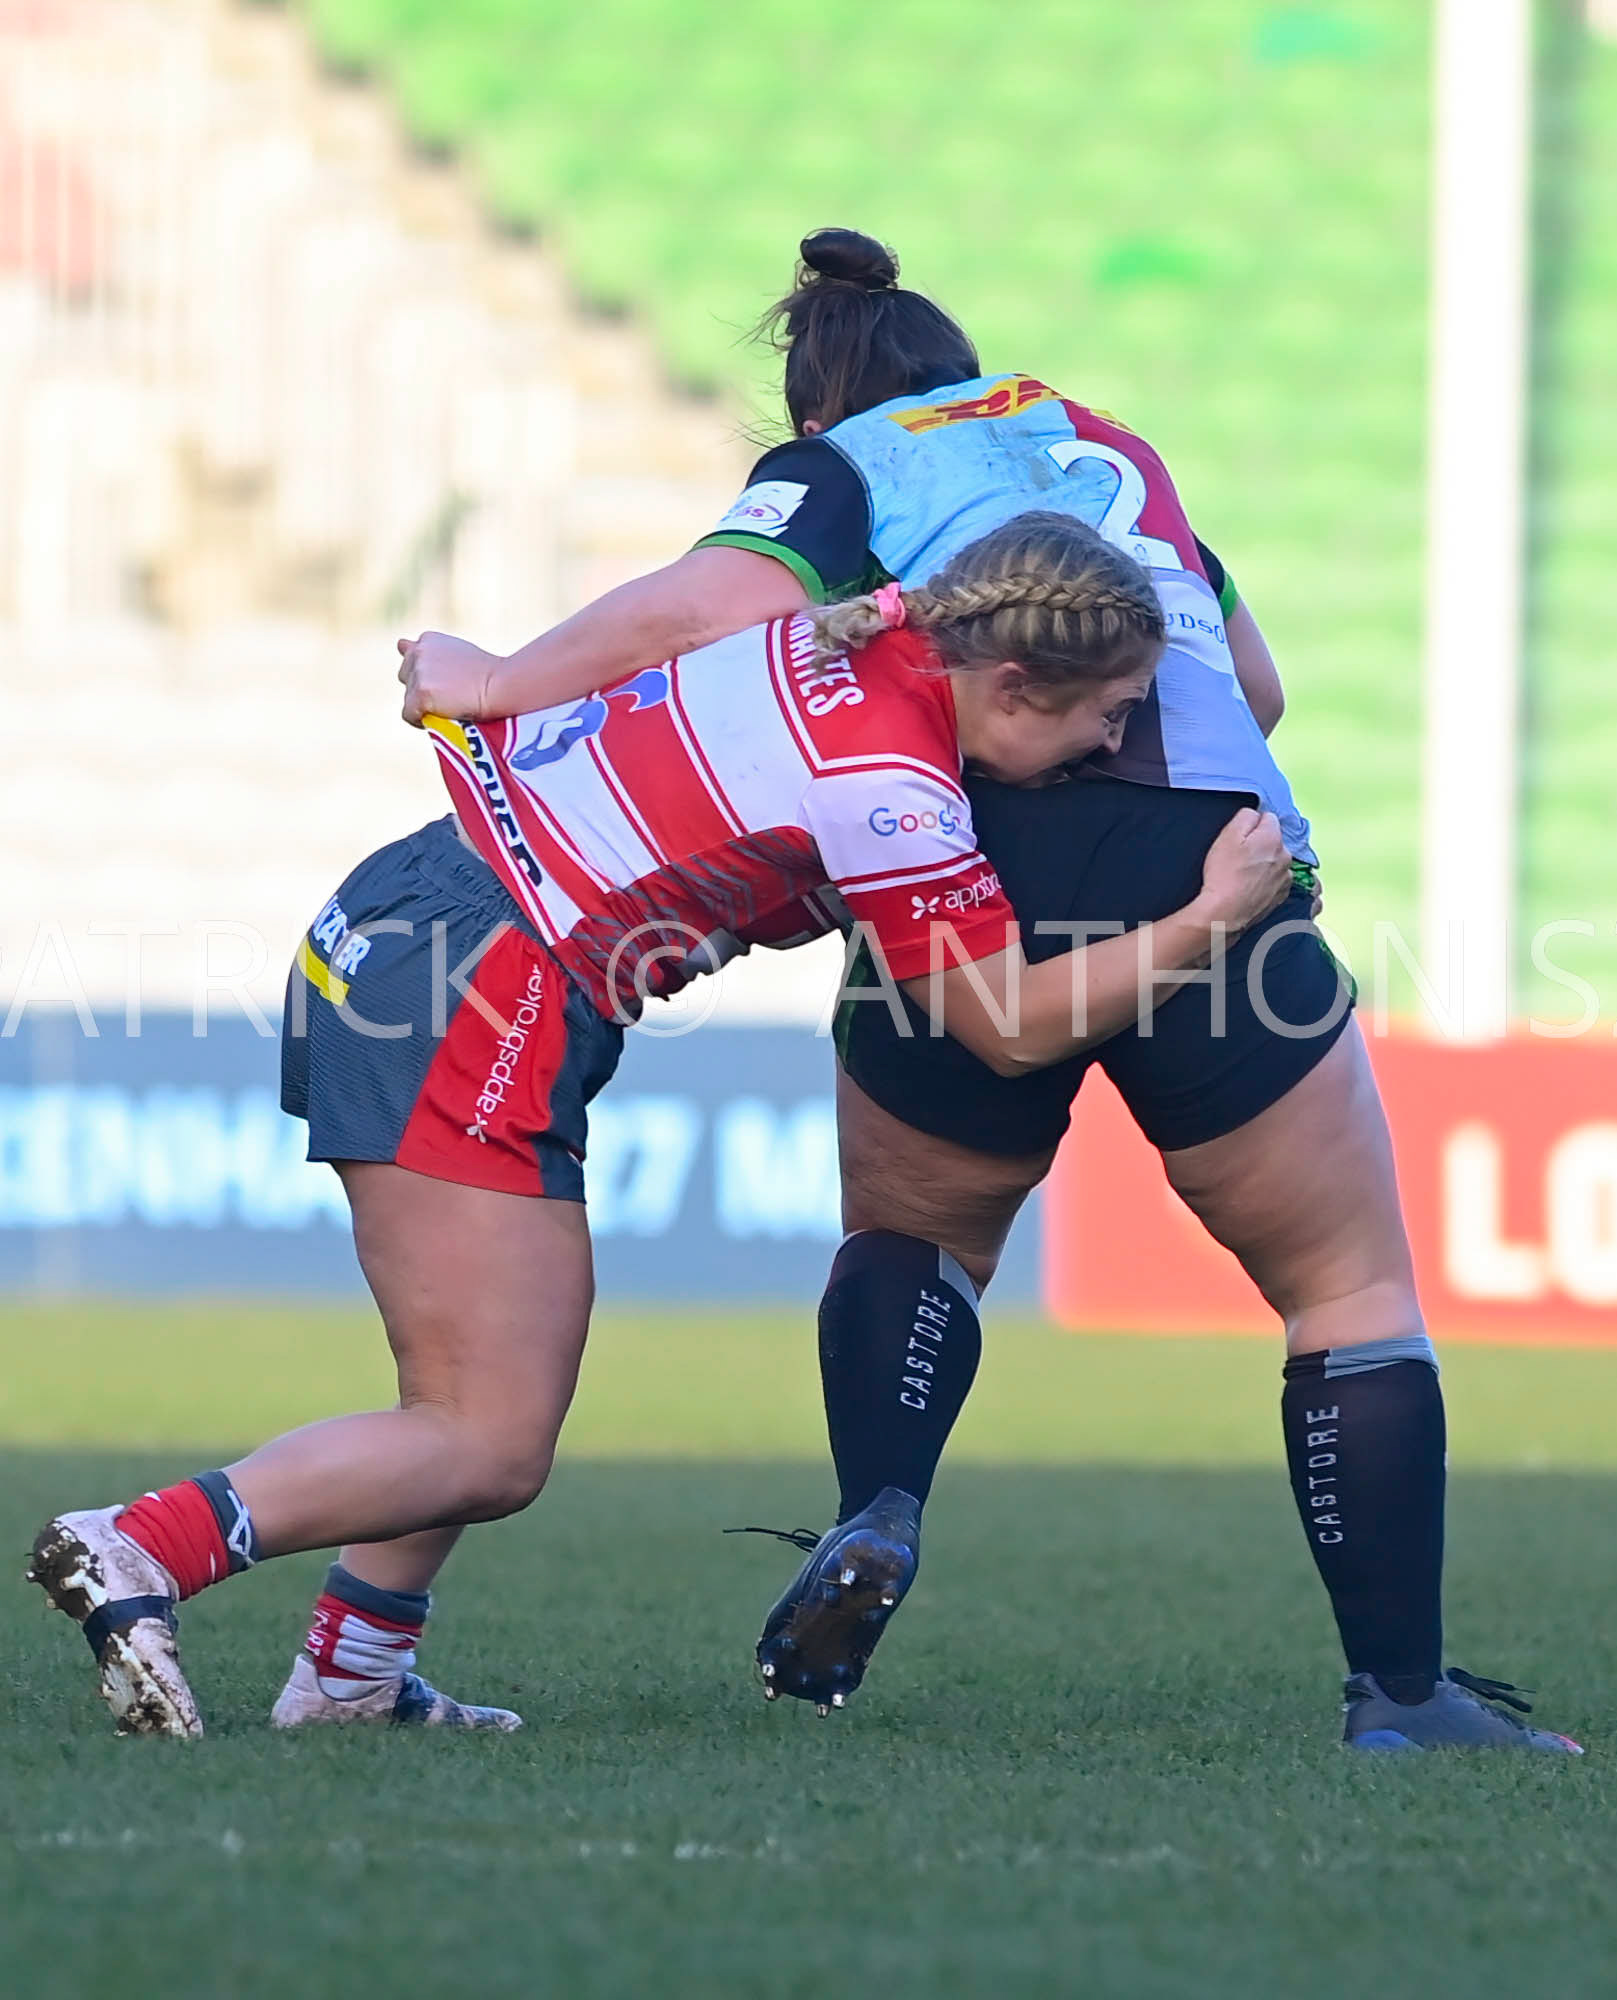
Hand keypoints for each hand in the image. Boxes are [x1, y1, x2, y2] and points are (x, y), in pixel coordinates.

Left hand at [397, 630, 500, 726]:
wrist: (499, 686)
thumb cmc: (486, 672)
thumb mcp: (456, 652)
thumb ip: (430, 652)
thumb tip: (400, 644)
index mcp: (428, 639)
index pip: (410, 656)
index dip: (426, 673)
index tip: (444, 680)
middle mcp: (419, 653)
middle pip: (405, 678)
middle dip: (420, 688)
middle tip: (448, 696)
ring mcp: (418, 674)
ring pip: (408, 698)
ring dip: (422, 705)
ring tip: (448, 707)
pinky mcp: (420, 694)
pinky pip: (408, 714)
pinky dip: (420, 720)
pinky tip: (440, 718)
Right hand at [1194, 807, 1291, 936]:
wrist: (1225, 913)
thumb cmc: (1224, 874)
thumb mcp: (1228, 835)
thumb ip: (1245, 816)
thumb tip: (1255, 815)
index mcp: (1274, 837)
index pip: (1268, 818)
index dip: (1250, 827)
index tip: (1239, 839)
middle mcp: (1286, 855)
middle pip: (1274, 840)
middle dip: (1260, 845)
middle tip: (1239, 858)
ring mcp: (1286, 878)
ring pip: (1276, 861)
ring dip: (1264, 864)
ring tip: (1243, 876)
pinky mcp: (1282, 896)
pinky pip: (1276, 881)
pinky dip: (1266, 882)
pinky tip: (1250, 888)